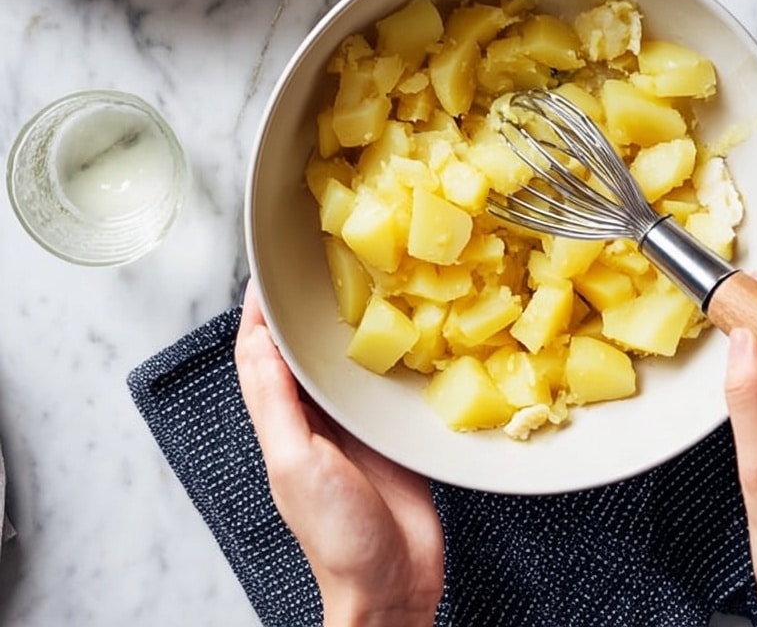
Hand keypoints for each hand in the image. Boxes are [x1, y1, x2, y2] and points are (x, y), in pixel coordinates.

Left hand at [234, 282, 443, 626]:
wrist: (392, 585)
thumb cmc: (337, 535)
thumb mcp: (296, 463)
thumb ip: (277, 403)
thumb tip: (261, 340)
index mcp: (282, 424)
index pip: (258, 354)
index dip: (258, 311)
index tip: (270, 270)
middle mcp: (314, 419)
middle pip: (300, 351)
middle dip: (305, 309)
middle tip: (323, 264)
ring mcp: (353, 427)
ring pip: (342, 363)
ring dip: (348, 327)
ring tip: (365, 284)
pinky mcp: (391, 434)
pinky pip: (384, 384)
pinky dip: (388, 356)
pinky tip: (406, 332)